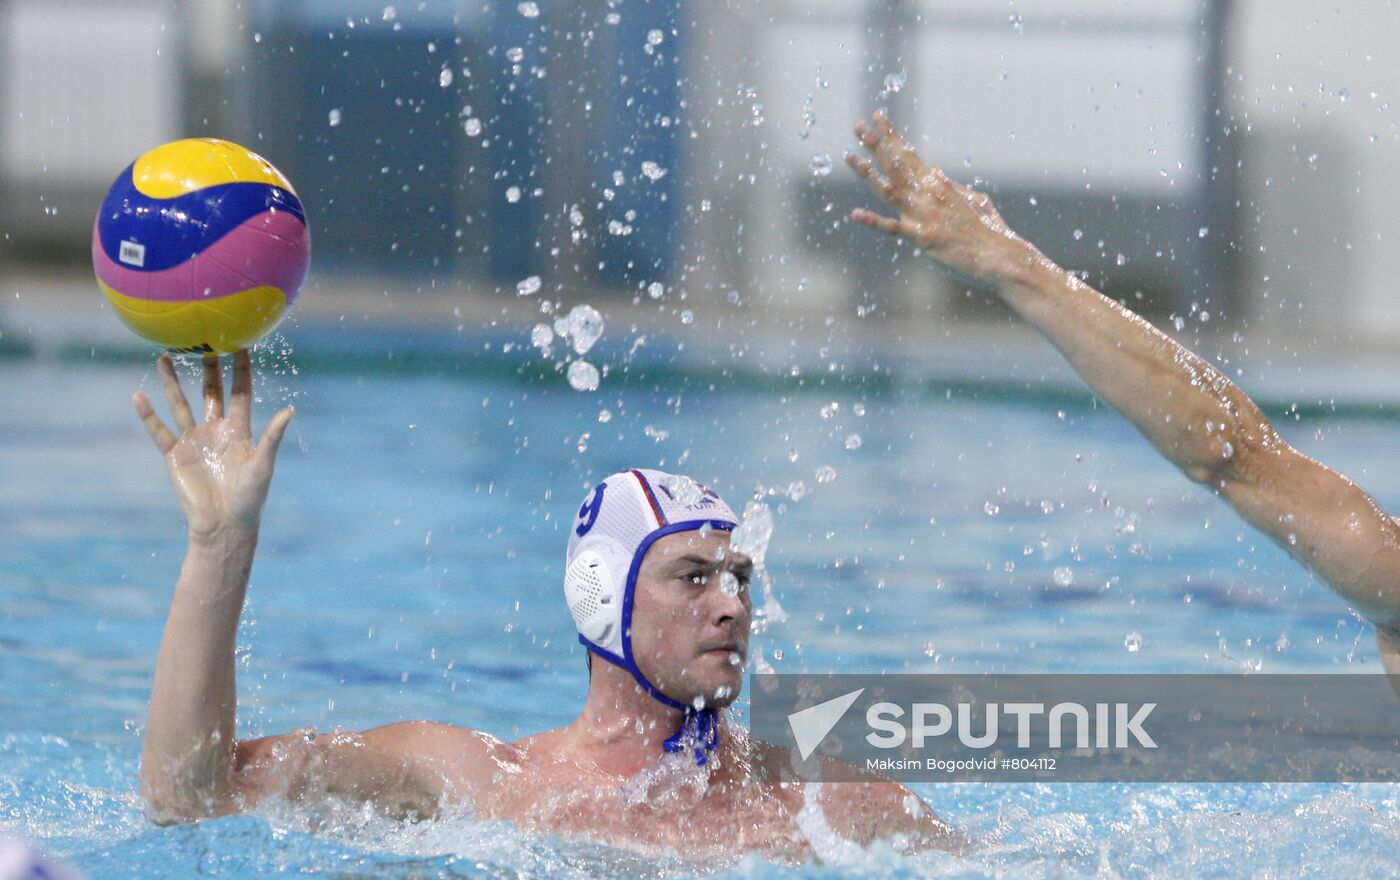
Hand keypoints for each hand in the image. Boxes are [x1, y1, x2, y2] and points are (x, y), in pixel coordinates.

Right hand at [133, 351, 293, 541]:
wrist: (222, 525)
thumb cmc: (249, 499)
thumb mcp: (263, 465)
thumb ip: (273, 437)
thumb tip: (290, 410)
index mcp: (239, 430)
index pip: (241, 392)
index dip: (241, 370)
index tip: (241, 344)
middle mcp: (216, 430)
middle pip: (211, 391)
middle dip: (208, 367)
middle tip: (204, 340)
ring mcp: (194, 441)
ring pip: (181, 404)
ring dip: (172, 382)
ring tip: (166, 356)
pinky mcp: (174, 455)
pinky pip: (159, 430)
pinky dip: (148, 414)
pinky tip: (138, 396)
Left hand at [847, 111, 1038, 287]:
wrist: (999, 255)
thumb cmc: (990, 230)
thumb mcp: (975, 200)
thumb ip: (954, 189)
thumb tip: (944, 182)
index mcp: (940, 183)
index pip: (910, 154)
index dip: (891, 136)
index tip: (878, 118)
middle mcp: (929, 193)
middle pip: (896, 164)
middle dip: (875, 144)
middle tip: (858, 125)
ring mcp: (923, 214)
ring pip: (888, 189)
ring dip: (867, 172)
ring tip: (849, 156)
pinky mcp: (922, 237)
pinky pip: (892, 228)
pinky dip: (873, 221)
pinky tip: (855, 214)